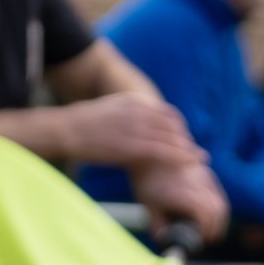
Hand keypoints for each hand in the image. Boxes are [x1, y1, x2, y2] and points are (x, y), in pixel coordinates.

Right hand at [61, 92, 204, 168]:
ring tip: (199, 159)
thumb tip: (141, 121)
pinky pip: (163, 152)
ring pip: (172, 139)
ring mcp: (137, 128)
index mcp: (137, 100)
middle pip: (174, 126)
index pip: (168, 113)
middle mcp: (141, 111)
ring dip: (188, 149)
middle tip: (196, 151)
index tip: (185, 138)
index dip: (179, 127)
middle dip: (186, 139)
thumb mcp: (112, 108)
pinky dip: (179, 157)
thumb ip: (130, 112)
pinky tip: (188, 163)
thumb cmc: (83, 123)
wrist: (64, 130)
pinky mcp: (132, 146)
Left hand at [131, 159, 228, 243]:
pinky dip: (216, 204)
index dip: (207, 231)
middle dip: (217, 226)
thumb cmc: (146, 180)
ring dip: (218, 216)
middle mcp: (199, 185)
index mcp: (186, 194)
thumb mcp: (148, 205)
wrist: (151, 150)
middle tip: (209, 237)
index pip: (207, 215)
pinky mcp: (205, 171)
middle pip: (219, 209)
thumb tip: (164, 240)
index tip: (202, 240)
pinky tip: (206, 210)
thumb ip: (158, 225)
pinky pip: (217, 191)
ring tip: (209, 226)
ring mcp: (204, 176)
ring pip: (220, 200)